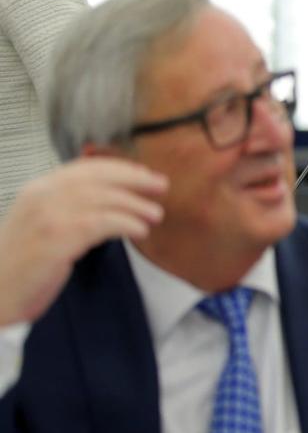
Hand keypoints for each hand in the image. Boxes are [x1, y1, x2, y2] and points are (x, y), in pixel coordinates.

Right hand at [0, 158, 166, 324]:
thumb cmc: (22, 264)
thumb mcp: (43, 225)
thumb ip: (69, 208)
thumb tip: (111, 201)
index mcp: (38, 189)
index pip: (85, 168)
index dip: (119, 169)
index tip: (145, 174)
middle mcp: (41, 196)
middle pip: (97, 178)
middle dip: (134, 179)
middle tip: (161, 186)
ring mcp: (47, 217)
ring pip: (102, 199)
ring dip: (135, 204)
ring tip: (155, 214)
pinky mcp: (56, 240)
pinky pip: (100, 223)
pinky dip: (125, 223)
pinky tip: (139, 230)